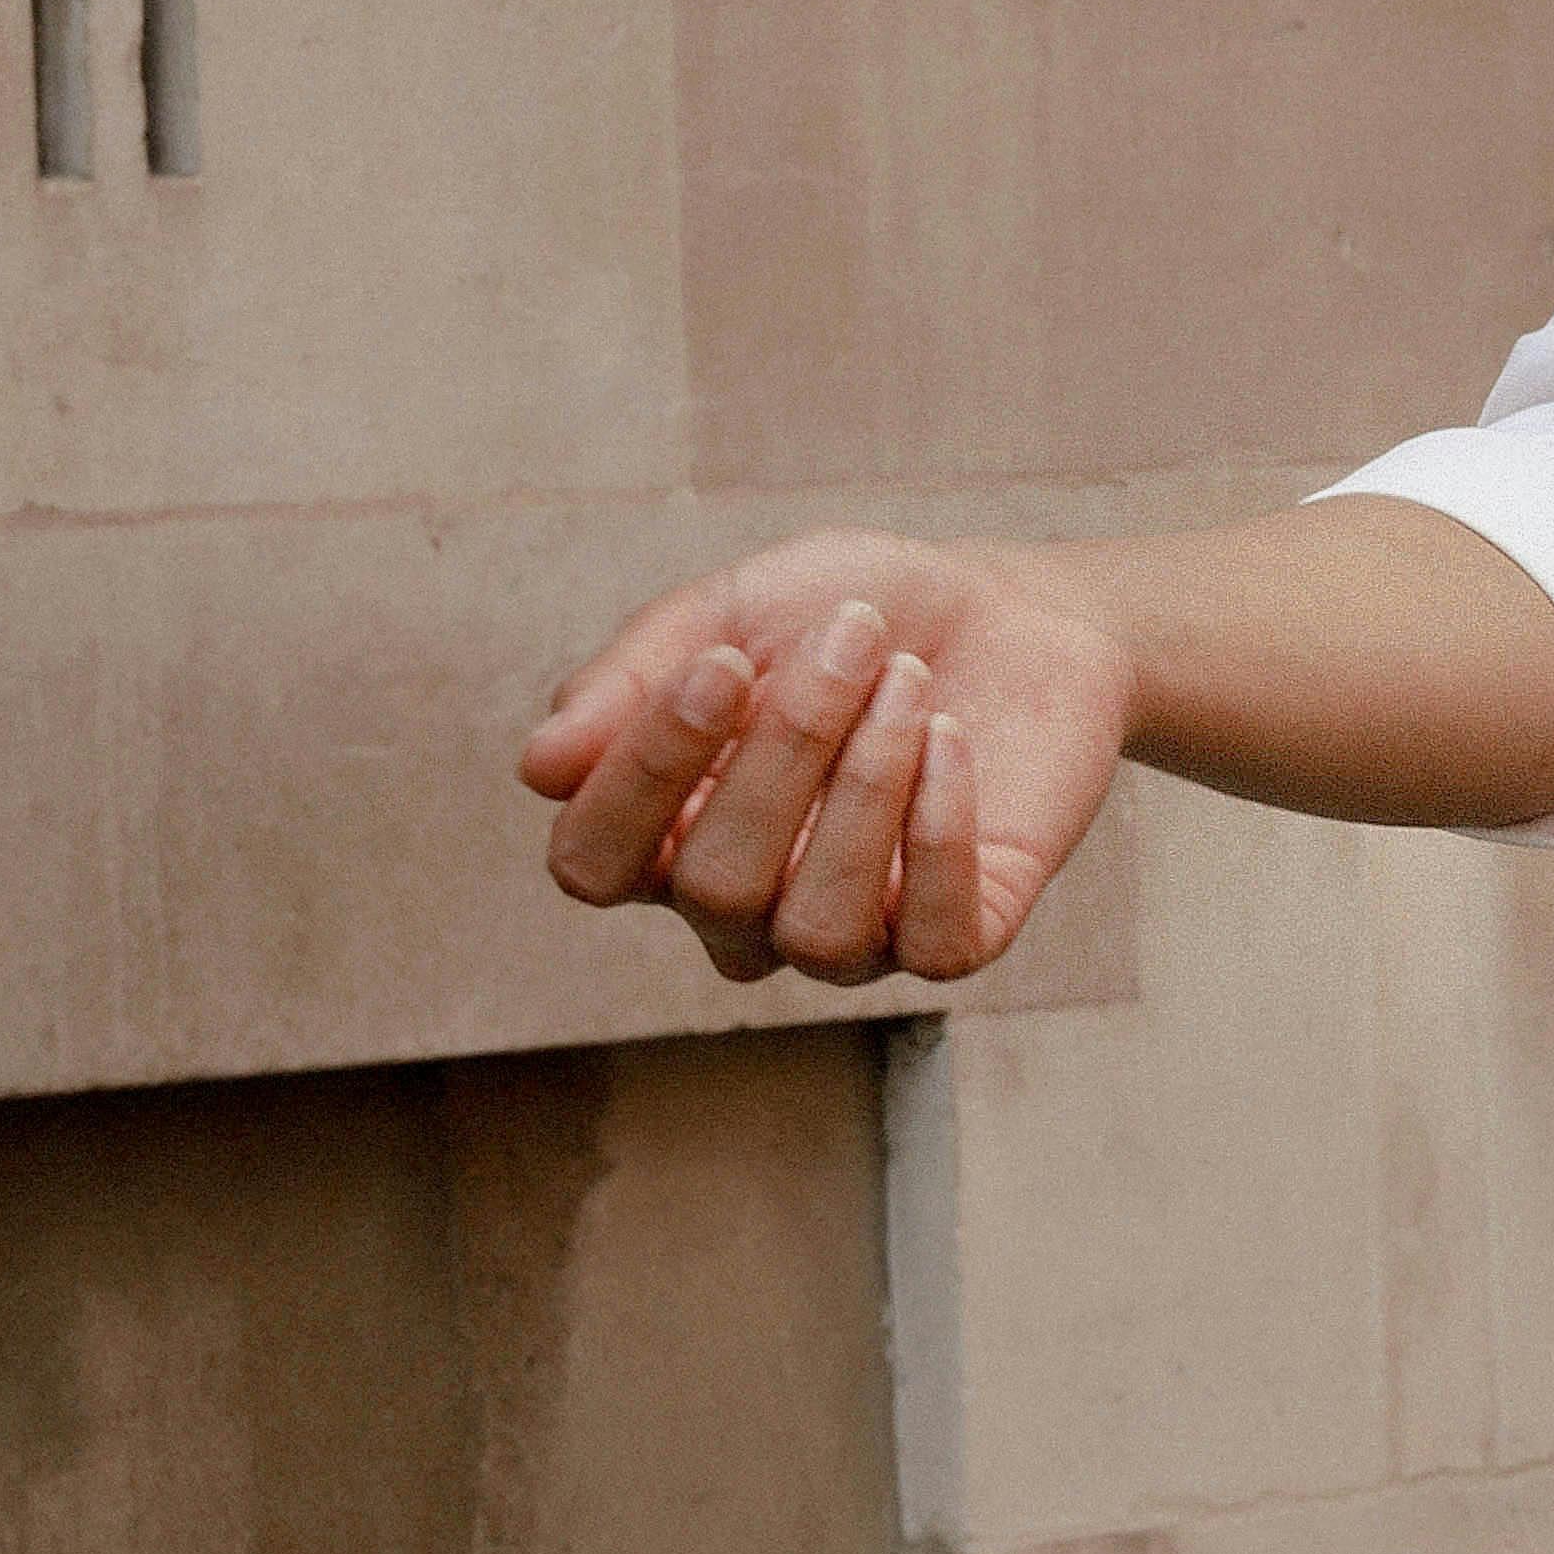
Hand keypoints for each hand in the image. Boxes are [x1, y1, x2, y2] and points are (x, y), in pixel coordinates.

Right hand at [518, 530, 1128, 988]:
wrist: (1013, 611)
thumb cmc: (855, 614)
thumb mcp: (734, 608)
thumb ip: (634, 678)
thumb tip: (539, 767)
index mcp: (664, 831)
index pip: (594, 860)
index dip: (642, 774)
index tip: (721, 662)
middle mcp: (740, 906)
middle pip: (713, 884)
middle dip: (787, 747)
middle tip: (855, 637)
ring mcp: (847, 937)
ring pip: (818, 929)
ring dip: (867, 788)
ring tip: (910, 683)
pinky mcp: (953, 941)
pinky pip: (930, 945)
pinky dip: (941, 834)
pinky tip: (951, 739)